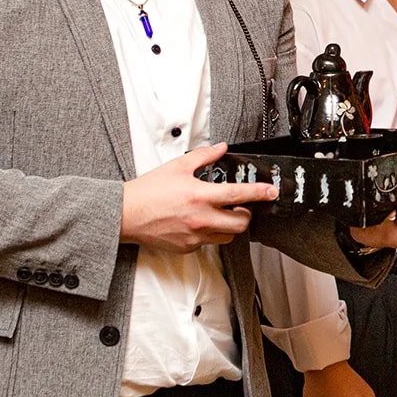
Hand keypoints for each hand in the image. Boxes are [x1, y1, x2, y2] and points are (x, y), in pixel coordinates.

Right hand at [120, 143, 276, 251]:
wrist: (125, 214)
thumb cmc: (148, 191)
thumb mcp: (177, 166)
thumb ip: (204, 156)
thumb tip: (221, 148)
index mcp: (200, 196)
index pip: (239, 194)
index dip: (259, 193)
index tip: (271, 192)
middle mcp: (200, 219)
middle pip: (240, 223)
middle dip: (246, 214)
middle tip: (242, 206)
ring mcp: (194, 236)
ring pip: (227, 236)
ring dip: (230, 225)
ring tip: (221, 214)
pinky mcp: (187, 248)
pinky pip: (208, 243)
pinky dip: (210, 233)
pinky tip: (200, 223)